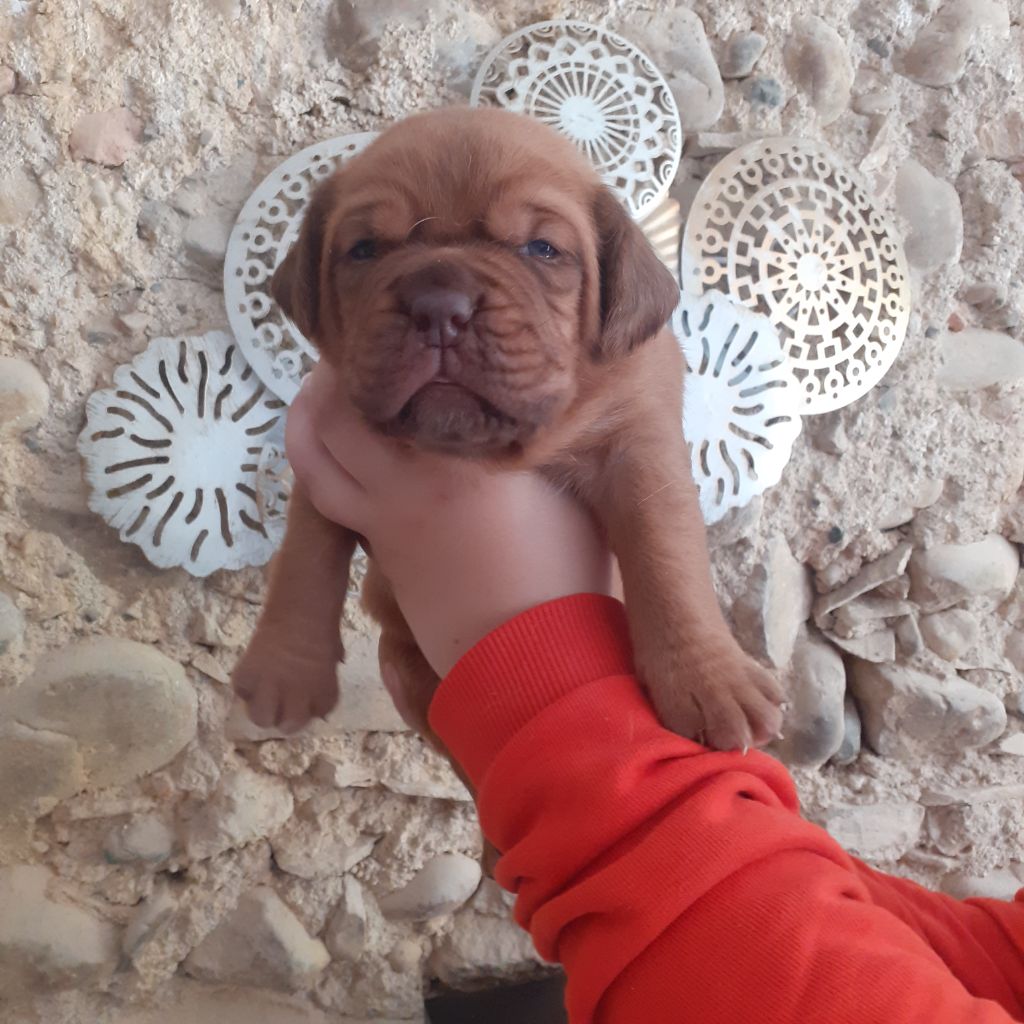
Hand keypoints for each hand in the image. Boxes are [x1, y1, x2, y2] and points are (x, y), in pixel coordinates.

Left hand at [286, 363, 613, 679]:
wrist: (532, 653)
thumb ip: (534, 443)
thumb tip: (513, 410)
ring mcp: (390, 507)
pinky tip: (325, 442)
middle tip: (352, 348)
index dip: (402, 347)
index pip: (424, 379)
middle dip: (343, 369)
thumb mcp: (569, 493)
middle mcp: (421, 468)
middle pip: (354, 401)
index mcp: (477, 447)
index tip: (402, 327)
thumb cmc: (566, 573)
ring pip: (323, 443)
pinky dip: (314, 456)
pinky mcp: (379, 542)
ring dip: (313, 409)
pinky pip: (325, 489)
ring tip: (320, 389)